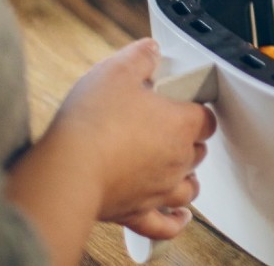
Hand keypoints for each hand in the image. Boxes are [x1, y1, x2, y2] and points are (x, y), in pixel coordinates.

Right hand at [47, 38, 215, 238]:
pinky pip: (165, 224)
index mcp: (179, 125)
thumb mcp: (116, 71)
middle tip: (166, 128)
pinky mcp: (137, 212)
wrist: (68, 168)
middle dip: (188, 140)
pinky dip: (175, 221)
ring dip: (187, 177)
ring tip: (177, 168)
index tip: (182, 104)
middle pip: (198, 151)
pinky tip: (179, 217)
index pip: (205, 117)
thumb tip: (152, 49)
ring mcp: (159, 190)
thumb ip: (139, 57)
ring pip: (189, 187)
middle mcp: (177, 160)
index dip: (195, 108)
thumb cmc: (92, 121)